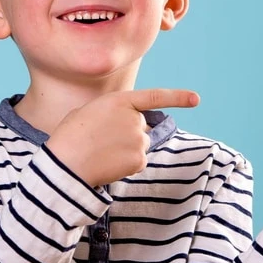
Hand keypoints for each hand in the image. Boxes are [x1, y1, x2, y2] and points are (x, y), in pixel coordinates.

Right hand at [46, 89, 199, 187]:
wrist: (65, 163)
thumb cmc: (70, 136)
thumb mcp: (89, 111)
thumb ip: (112, 112)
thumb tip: (122, 125)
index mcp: (121, 101)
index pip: (155, 97)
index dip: (177, 97)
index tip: (196, 99)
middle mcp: (135, 119)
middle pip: (141, 127)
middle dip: (128, 134)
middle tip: (103, 141)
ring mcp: (139, 139)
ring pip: (139, 145)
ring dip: (126, 150)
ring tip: (102, 152)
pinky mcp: (140, 159)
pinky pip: (138, 161)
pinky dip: (126, 165)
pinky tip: (109, 163)